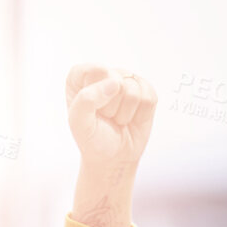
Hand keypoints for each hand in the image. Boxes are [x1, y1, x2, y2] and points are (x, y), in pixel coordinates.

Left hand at [65, 65, 154, 226]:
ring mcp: (127, 80)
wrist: (113, 157)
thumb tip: (115, 82)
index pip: (90, 70)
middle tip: (105, 117)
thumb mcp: (79, 123)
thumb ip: (87, 99)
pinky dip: (139, 114)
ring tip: (117, 119)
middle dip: (109, 106)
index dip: (93, 91)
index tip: (92, 109)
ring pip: (132, 89)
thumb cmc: (93, 138)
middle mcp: (104, 74)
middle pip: (113, 78)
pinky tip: (131, 118)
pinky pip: (148, 97)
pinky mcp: (145, 90)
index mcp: (80, 78)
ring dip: (124, 112)